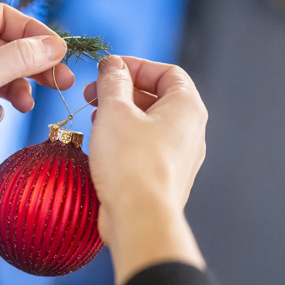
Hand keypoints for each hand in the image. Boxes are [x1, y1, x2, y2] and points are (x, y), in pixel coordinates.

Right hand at [84, 55, 207, 284]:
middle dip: (123, 91)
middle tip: (92, 95)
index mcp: (187, 107)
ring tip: (94, 119)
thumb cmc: (131, 164)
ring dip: (122, 116)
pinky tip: (103, 147)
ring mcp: (182, 157)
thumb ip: (112, 82)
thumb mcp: (114, 111)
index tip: (107, 70)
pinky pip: (148, 149)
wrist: (140, 218)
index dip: (135, 66)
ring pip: (151, 124)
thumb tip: (112, 66)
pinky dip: (126, 140)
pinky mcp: (167, 179)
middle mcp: (191, 131)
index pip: (167, 72)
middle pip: (158, 97)